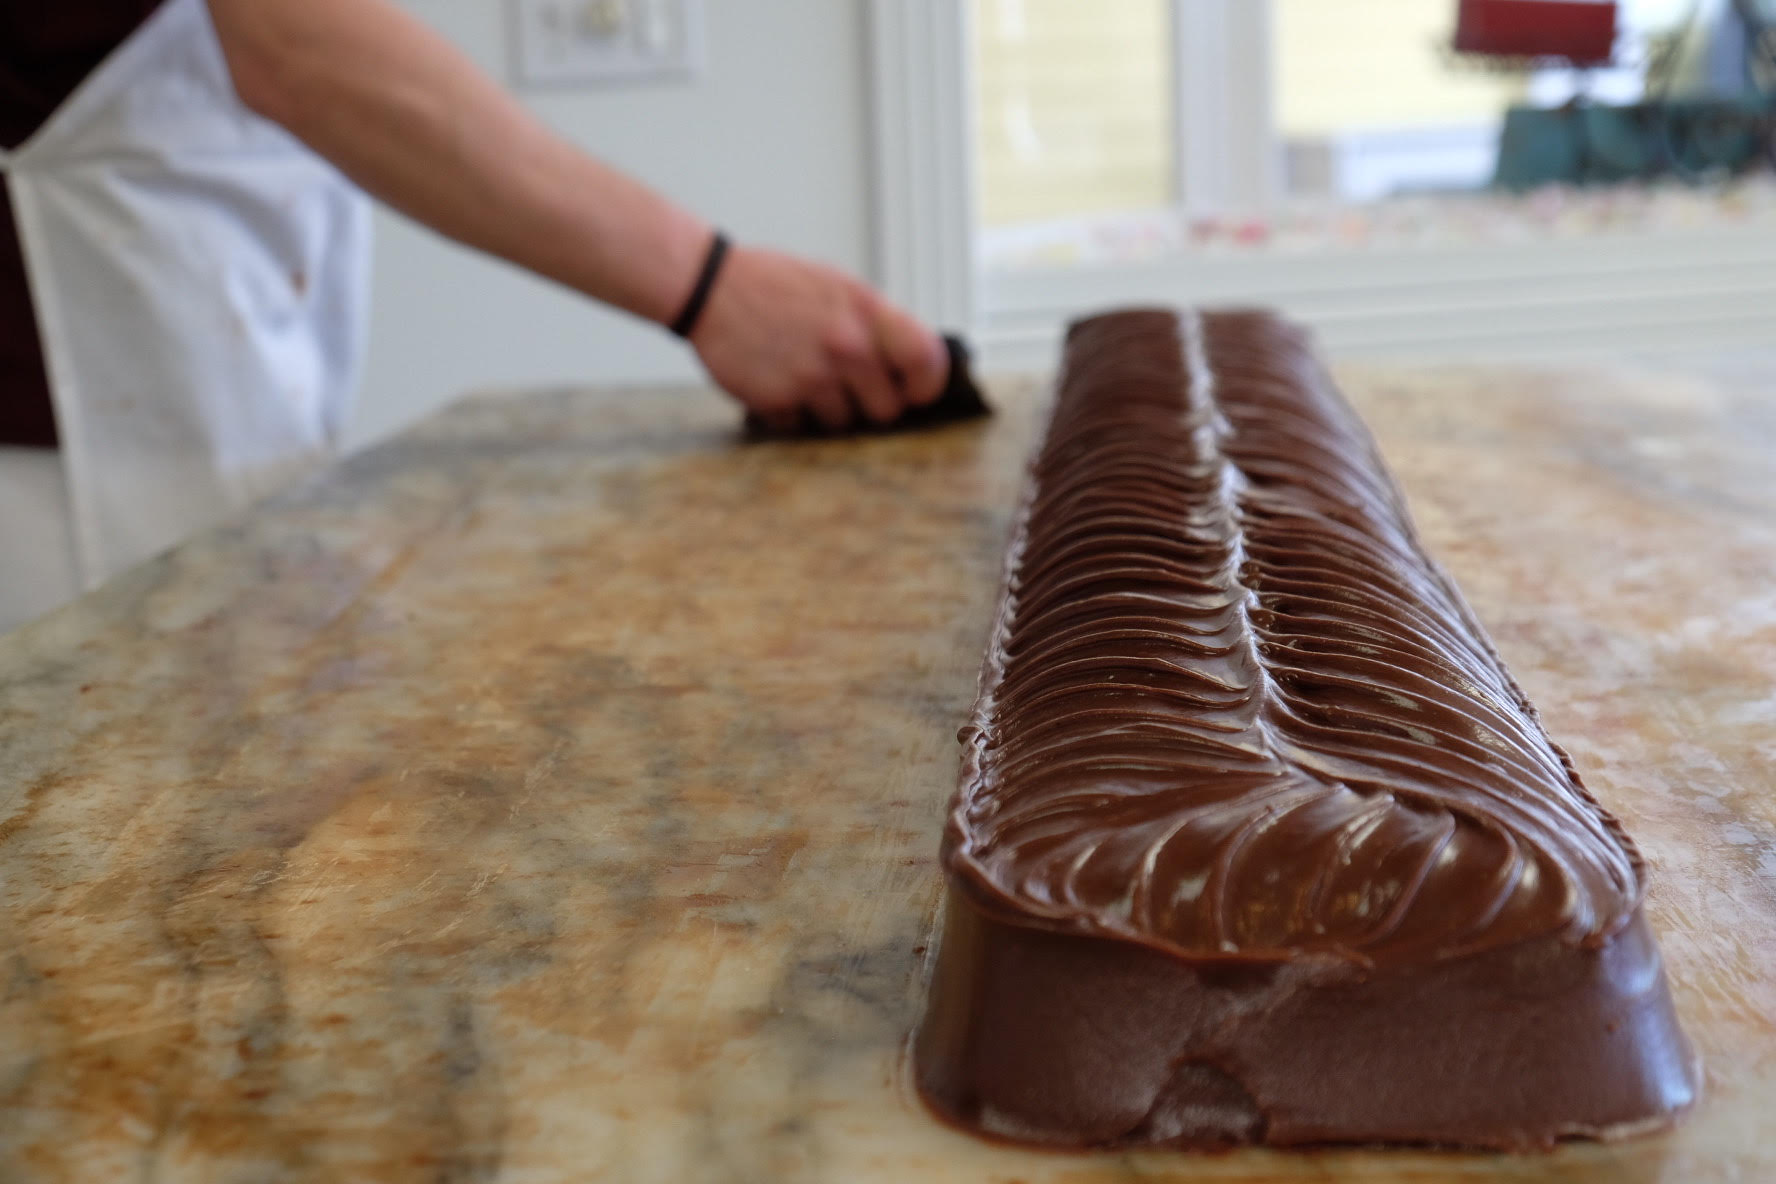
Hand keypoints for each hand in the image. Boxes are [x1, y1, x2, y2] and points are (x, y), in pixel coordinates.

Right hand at [688, 245, 947, 430]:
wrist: (709, 288)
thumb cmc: (777, 285)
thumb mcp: (838, 287)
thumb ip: (876, 324)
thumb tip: (911, 364)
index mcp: (867, 311)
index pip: (927, 361)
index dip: (926, 385)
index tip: (916, 392)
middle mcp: (846, 346)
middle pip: (887, 410)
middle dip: (872, 406)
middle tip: (851, 388)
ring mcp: (812, 376)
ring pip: (844, 424)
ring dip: (829, 410)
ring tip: (806, 377)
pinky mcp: (778, 400)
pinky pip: (801, 427)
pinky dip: (792, 413)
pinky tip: (778, 381)